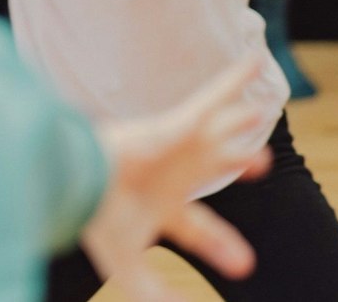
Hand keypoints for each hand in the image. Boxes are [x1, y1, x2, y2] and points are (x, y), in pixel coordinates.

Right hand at [83, 60, 272, 300]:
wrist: (76, 181)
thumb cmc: (96, 217)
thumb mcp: (124, 264)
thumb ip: (150, 291)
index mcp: (157, 205)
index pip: (197, 227)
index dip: (220, 245)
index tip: (242, 265)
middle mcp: (170, 172)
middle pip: (211, 168)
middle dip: (236, 166)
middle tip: (261, 166)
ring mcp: (175, 146)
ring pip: (216, 130)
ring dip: (236, 120)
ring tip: (256, 112)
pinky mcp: (176, 123)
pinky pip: (214, 96)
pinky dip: (237, 78)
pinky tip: (258, 57)